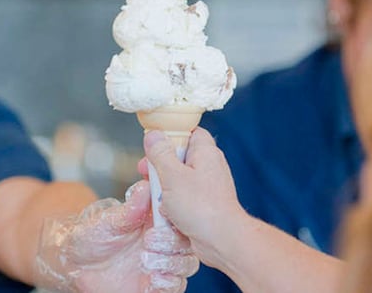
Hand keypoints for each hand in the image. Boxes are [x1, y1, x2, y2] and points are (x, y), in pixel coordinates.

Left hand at [35, 180, 198, 292]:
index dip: (176, 219)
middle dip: (172, 244)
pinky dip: (168, 284)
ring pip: (187, 265)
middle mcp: (164, 243)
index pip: (181, 218)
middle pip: (188, 243)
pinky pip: (176, 287)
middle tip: (148, 242)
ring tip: (147, 262)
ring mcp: (163, 265)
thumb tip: (144, 187)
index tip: (160, 220)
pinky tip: (151, 279)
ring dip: (171, 264)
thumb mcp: (109, 220)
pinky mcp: (157, 286)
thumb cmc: (93, 236)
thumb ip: (130, 208)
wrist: (77, 264)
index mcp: (157, 221)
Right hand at [143, 127, 247, 267]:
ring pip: (179, 180)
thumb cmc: (201, 207)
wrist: (222, 240)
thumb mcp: (172, 176)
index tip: (154, 145)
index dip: (170, 136)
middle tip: (148, 174)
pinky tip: (168, 213)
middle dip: (161, 167)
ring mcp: (209, 186)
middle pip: (180, 157)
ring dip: (165, 189)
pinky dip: (174, 204)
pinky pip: (184, 198)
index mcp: (205, 152)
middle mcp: (210, 166)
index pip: (189, 132)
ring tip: (159, 199)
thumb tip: (153, 135)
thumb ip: (160, 154)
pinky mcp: (206, 204)